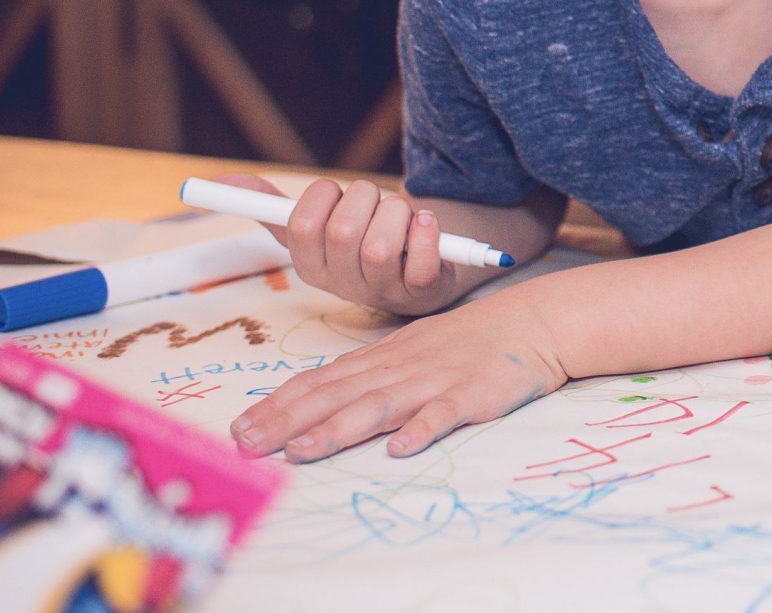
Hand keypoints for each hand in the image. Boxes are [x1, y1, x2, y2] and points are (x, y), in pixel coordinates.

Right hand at [207, 172, 458, 317]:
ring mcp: (382, 291)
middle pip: (344, 231)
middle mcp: (342, 283)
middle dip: (364, 199)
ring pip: (382, 244)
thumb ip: (271, 206)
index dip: (321, 197)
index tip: (334, 192)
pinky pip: (423, 262)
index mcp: (311, 265)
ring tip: (401, 216)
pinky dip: (426, 234)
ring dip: (397, 213)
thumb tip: (222, 180)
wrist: (422, 269)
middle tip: (373, 200)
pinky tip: (425, 223)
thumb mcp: (314, 226)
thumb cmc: (362, 240)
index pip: (302, 225)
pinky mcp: (423, 291)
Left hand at [229, 284, 567, 461]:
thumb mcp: (410, 348)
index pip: (320, 380)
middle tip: (247, 445)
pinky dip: (422, 428)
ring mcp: (435, 379)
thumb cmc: (468, 340)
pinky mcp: (473, 393)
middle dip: (287, 420)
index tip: (239, 429)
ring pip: (379, 404)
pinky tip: (400, 448)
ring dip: (338, 428)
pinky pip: (444, 412)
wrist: (532, 321)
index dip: (278, 404)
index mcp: (382, 358)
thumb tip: (317, 399)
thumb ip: (368, 373)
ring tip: (302, 450)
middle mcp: (400, 367)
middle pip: (336, 394)